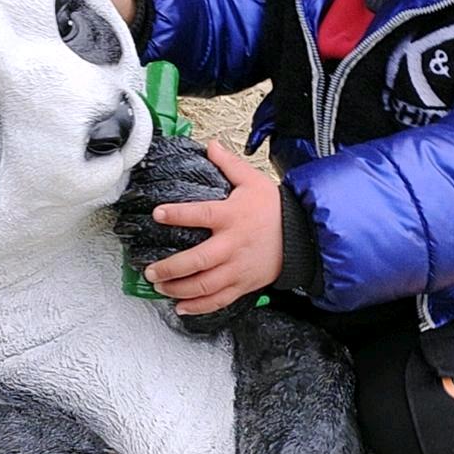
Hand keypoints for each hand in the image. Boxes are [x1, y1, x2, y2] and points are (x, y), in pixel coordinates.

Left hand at [143, 141, 282, 314]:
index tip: (158, 214)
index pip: (201, 214)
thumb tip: (210, 145)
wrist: (302, 236)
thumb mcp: (252, 181)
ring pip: (205, 285)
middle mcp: (232, 245)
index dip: (178, 214)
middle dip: (171, 267)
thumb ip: (228, 164)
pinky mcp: (244, 284)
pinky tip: (181, 307)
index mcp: (232, 216)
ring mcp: (238, 268)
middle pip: (198, 260)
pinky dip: (199, 307)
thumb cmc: (275, 209)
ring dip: (179, 289)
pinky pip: (219, 300)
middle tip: (150, 269)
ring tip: (160, 286)